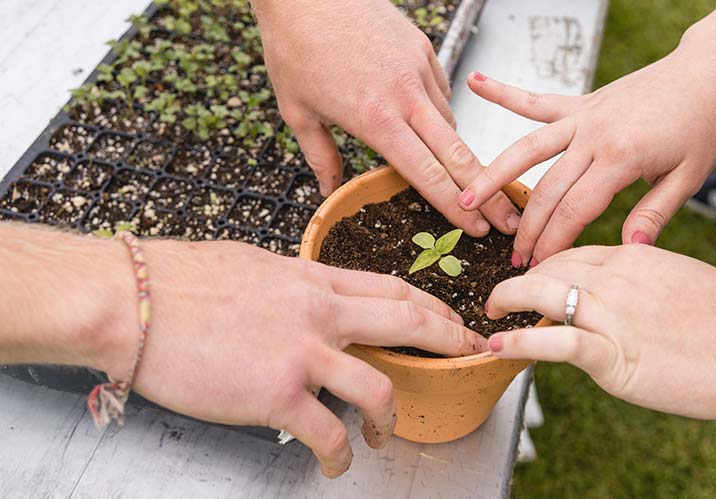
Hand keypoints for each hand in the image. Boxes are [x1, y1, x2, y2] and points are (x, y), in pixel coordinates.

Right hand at [97, 240, 483, 477]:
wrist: (130, 300)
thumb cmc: (179, 280)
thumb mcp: (253, 265)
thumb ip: (294, 281)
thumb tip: (311, 291)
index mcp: (313, 278)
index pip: (393, 288)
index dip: (432, 304)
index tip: (453, 317)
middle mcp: (319, 313)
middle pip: (408, 322)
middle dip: (449, 338)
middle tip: (470, 354)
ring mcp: (301, 353)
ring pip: (378, 387)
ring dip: (391, 417)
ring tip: (384, 434)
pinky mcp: (275, 395)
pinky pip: (327, 433)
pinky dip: (339, 454)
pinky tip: (334, 462)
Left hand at [252, 0, 520, 236]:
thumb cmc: (295, 47)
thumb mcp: (297, 112)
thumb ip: (320, 156)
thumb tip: (329, 194)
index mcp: (376, 118)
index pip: (427, 174)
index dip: (454, 207)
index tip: (477, 230)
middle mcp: (406, 95)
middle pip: (457, 154)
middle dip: (487, 192)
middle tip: (506, 219)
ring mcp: (419, 69)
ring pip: (451, 123)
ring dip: (458, 154)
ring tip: (466, 179)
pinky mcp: (423, 48)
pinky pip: (442, 92)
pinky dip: (441, 115)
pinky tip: (433, 128)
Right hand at [458, 50, 715, 264]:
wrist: (707, 73)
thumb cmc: (703, 125)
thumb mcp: (690, 177)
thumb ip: (655, 213)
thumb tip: (630, 250)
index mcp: (621, 157)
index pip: (575, 209)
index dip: (553, 242)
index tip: (538, 269)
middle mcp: (593, 134)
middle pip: (547, 188)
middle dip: (527, 228)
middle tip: (511, 258)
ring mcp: (583, 116)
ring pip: (527, 148)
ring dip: (494, 174)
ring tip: (466, 197)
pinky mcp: (581, 102)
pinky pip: (537, 101)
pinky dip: (504, 93)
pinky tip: (475, 84)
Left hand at [484, 245, 715, 423]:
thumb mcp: (687, 281)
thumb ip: (650, 279)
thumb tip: (630, 289)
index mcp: (638, 256)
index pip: (577, 252)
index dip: (548, 262)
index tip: (533, 274)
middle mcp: (619, 277)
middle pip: (552, 266)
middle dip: (521, 277)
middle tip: (502, 292)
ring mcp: (613, 314)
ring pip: (543, 293)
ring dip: (507, 300)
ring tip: (489, 312)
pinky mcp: (613, 354)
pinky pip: (553, 342)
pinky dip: (519, 342)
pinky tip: (498, 345)